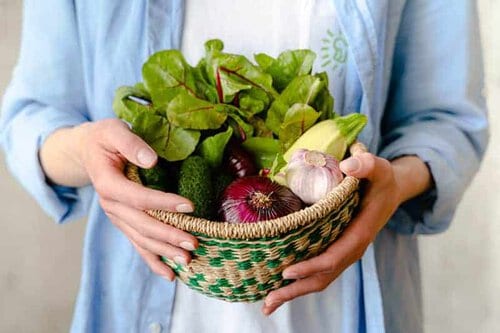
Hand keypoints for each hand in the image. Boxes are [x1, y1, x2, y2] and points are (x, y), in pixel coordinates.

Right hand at [76, 119, 197, 279]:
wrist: (88, 151)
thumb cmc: (105, 138)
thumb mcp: (114, 130)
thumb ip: (131, 144)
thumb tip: (152, 161)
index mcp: (107, 183)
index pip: (138, 197)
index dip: (163, 203)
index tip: (189, 207)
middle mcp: (110, 205)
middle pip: (141, 225)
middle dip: (168, 236)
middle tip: (193, 243)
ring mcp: (117, 216)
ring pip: (141, 239)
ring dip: (164, 252)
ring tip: (187, 262)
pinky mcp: (123, 221)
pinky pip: (138, 244)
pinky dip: (153, 260)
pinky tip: (169, 275)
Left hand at [262, 147, 430, 314]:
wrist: (391, 192)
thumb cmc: (382, 180)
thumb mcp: (380, 168)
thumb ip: (367, 164)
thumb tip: (346, 165)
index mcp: (359, 234)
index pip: (333, 257)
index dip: (311, 266)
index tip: (287, 272)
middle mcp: (351, 250)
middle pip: (322, 277)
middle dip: (295, 291)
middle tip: (267, 303)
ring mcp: (344, 253)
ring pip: (319, 279)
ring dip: (294, 293)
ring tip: (267, 304)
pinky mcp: (337, 250)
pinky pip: (319, 271)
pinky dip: (300, 282)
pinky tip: (280, 285)